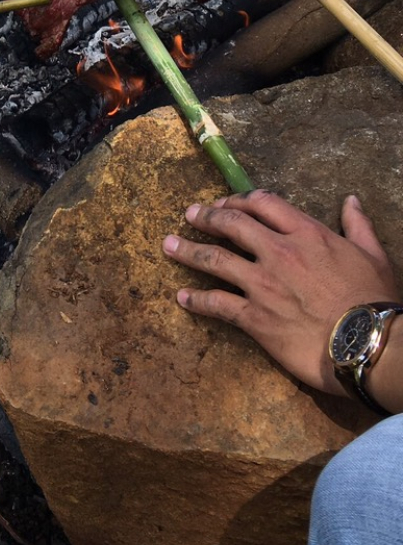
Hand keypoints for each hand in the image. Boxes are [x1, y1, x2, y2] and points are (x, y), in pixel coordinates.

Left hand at [162, 190, 397, 393]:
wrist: (368, 344)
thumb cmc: (375, 300)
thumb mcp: (372, 254)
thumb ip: (357, 225)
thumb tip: (351, 201)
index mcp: (306, 232)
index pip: (263, 203)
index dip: (240, 199)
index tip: (229, 202)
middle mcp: (278, 251)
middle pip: (232, 225)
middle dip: (207, 217)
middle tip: (190, 214)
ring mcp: (262, 284)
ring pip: (215, 260)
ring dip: (187, 250)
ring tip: (168, 245)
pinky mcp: (255, 317)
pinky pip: (217, 303)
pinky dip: (196, 299)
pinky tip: (182, 297)